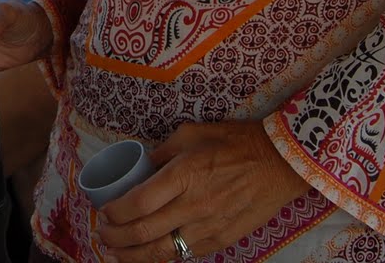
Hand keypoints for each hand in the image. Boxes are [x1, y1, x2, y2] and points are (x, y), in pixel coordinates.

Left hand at [94, 122, 308, 261]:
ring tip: (116, 252)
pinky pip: (185, 255)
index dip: (114, 213)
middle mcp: (193, 205)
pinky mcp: (221, 240)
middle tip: (103, 234)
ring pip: (162, 252)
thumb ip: (163, 152)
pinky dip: (162, 258)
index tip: (104, 211)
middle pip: (143, 232)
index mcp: (183, 175)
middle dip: (115, 238)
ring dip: (133, 256)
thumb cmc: (237, 142)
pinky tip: (148, 255)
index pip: (138, 203)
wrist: (280, 163)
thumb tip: (141, 167)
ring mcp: (208, 227)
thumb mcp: (192, 134)